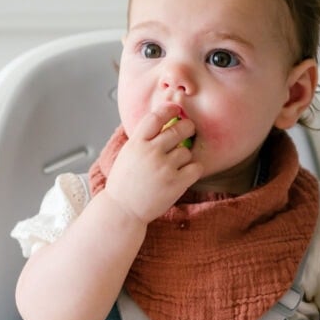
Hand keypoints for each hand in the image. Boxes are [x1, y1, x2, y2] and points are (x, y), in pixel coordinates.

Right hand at [106, 105, 202, 223]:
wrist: (123, 210)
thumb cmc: (124, 184)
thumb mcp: (128, 154)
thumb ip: (143, 139)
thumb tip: (162, 122)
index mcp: (136, 143)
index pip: (156, 117)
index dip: (169, 109)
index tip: (176, 109)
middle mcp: (151, 152)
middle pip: (178, 129)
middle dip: (187, 128)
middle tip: (188, 130)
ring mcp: (164, 167)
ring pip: (187, 151)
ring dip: (185, 156)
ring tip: (175, 165)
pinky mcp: (176, 183)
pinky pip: (196, 167)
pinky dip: (194, 169)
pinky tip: (185, 173)